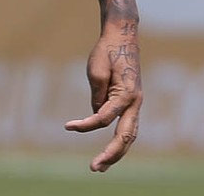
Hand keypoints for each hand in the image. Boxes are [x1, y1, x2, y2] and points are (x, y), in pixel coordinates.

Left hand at [65, 22, 142, 171]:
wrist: (123, 36)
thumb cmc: (107, 50)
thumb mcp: (96, 69)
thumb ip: (97, 94)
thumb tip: (97, 115)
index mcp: (127, 94)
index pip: (105, 117)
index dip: (86, 125)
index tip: (68, 126)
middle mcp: (135, 102)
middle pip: (125, 136)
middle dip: (111, 154)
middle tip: (95, 168)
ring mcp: (135, 104)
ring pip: (129, 135)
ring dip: (116, 152)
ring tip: (100, 166)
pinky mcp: (130, 103)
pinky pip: (125, 126)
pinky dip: (116, 139)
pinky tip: (105, 149)